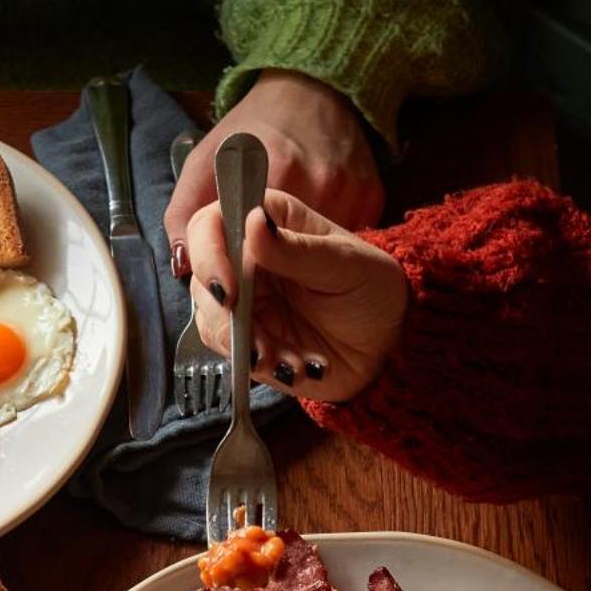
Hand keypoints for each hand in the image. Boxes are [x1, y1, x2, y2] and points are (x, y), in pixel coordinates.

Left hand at [164, 69, 382, 272]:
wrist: (312, 89)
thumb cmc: (252, 126)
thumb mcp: (205, 160)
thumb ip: (184, 214)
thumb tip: (181, 265)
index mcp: (270, 173)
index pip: (250, 248)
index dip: (238, 267)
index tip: (229, 281)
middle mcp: (315, 181)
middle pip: (289, 254)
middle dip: (268, 264)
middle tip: (256, 258)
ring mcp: (348, 189)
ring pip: (319, 252)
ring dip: (300, 255)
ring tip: (285, 240)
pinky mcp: (372, 196)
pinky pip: (348, 238)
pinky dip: (328, 242)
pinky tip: (315, 227)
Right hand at [184, 188, 407, 400]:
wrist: (388, 345)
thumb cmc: (372, 291)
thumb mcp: (345, 265)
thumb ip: (296, 249)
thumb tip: (252, 222)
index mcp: (269, 223)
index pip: (212, 223)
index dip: (208, 252)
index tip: (228, 288)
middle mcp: (247, 260)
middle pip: (202, 278)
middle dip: (226, 315)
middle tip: (259, 341)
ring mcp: (244, 302)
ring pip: (212, 320)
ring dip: (247, 347)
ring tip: (290, 360)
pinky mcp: (248, 340)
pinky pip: (232, 354)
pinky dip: (260, 365)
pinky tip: (296, 368)